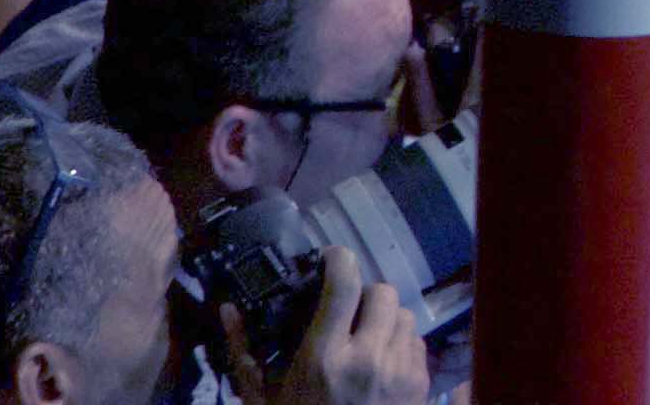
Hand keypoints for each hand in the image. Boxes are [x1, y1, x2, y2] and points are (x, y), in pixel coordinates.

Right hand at [258, 249, 428, 403]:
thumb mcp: (259, 399)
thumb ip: (244, 352)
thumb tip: (229, 309)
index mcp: (323, 360)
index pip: (344, 285)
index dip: (339, 261)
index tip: (330, 258)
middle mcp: (368, 359)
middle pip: (382, 292)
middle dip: (363, 296)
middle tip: (345, 312)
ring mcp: (399, 371)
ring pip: (404, 315)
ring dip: (384, 319)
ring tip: (362, 339)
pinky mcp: (420, 384)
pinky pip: (416, 342)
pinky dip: (398, 343)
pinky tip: (377, 363)